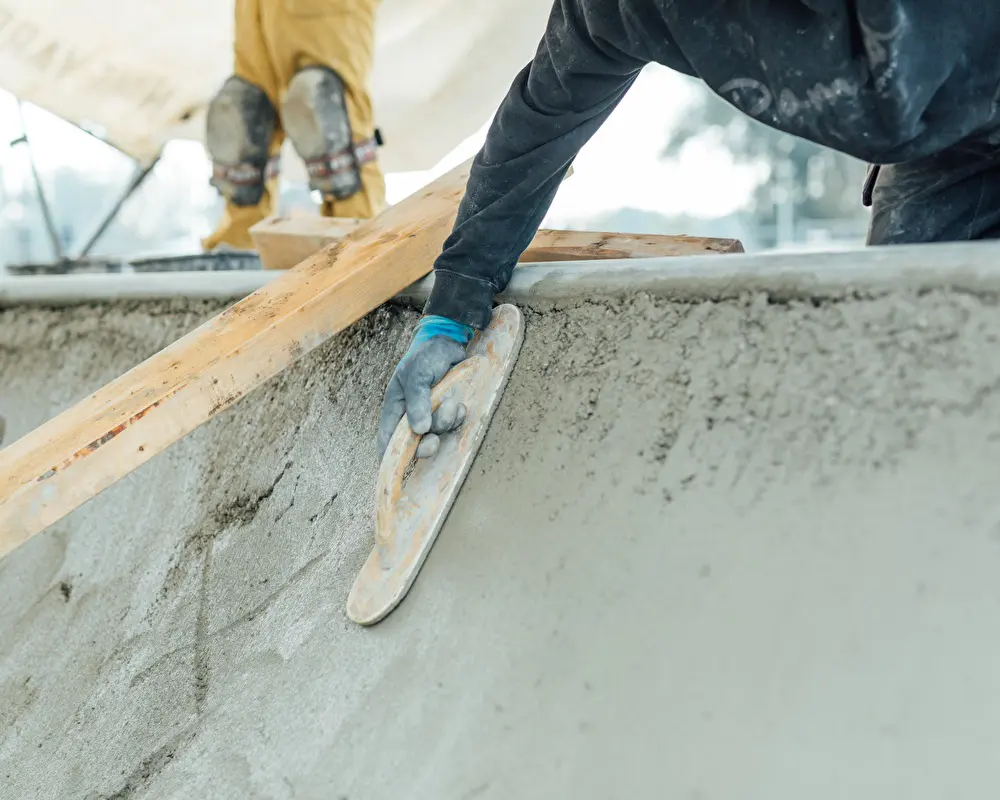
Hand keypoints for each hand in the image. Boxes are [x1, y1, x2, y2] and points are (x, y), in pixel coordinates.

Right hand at [377, 315, 474, 460]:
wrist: (449, 341)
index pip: (388, 440)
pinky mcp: (448, 412)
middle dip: (425, 446)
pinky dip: (458, 418)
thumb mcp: (416, 375)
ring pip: (438, 434)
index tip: (394, 472)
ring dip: (446, 423)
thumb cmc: (425, 356)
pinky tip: (460, 404)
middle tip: (433, 442)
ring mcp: (431, 415)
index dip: (389, 458)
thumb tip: (419, 430)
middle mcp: (412, 416)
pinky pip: (454, 426)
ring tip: (452, 402)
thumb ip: (417, 401)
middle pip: (415, 445)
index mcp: (395, 409)